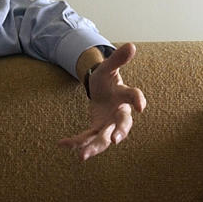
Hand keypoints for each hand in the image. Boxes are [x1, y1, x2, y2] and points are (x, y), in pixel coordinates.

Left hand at [59, 43, 145, 160]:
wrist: (100, 90)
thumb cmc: (107, 79)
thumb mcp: (108, 68)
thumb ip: (118, 59)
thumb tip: (132, 45)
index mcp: (124, 96)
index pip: (134, 96)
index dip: (138, 100)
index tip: (141, 106)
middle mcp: (119, 114)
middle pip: (122, 126)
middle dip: (118, 133)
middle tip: (115, 141)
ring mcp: (108, 124)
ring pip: (104, 138)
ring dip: (94, 147)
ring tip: (81, 156)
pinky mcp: (96, 129)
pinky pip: (87, 138)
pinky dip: (75, 142)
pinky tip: (61, 144)